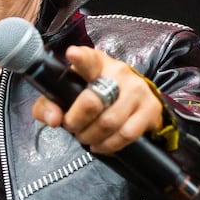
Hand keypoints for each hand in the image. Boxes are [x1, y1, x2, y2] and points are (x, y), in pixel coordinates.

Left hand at [30, 45, 161, 154]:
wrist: (132, 103)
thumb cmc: (93, 95)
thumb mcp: (66, 95)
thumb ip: (49, 105)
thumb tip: (53, 119)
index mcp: (95, 63)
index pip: (88, 59)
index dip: (80, 58)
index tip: (72, 54)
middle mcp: (119, 72)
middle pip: (93, 101)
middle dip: (76, 122)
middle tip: (72, 127)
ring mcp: (137, 90)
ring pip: (109, 122)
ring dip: (91, 136)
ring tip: (86, 137)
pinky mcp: (150, 108)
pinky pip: (126, 134)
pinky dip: (109, 145)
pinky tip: (101, 144)